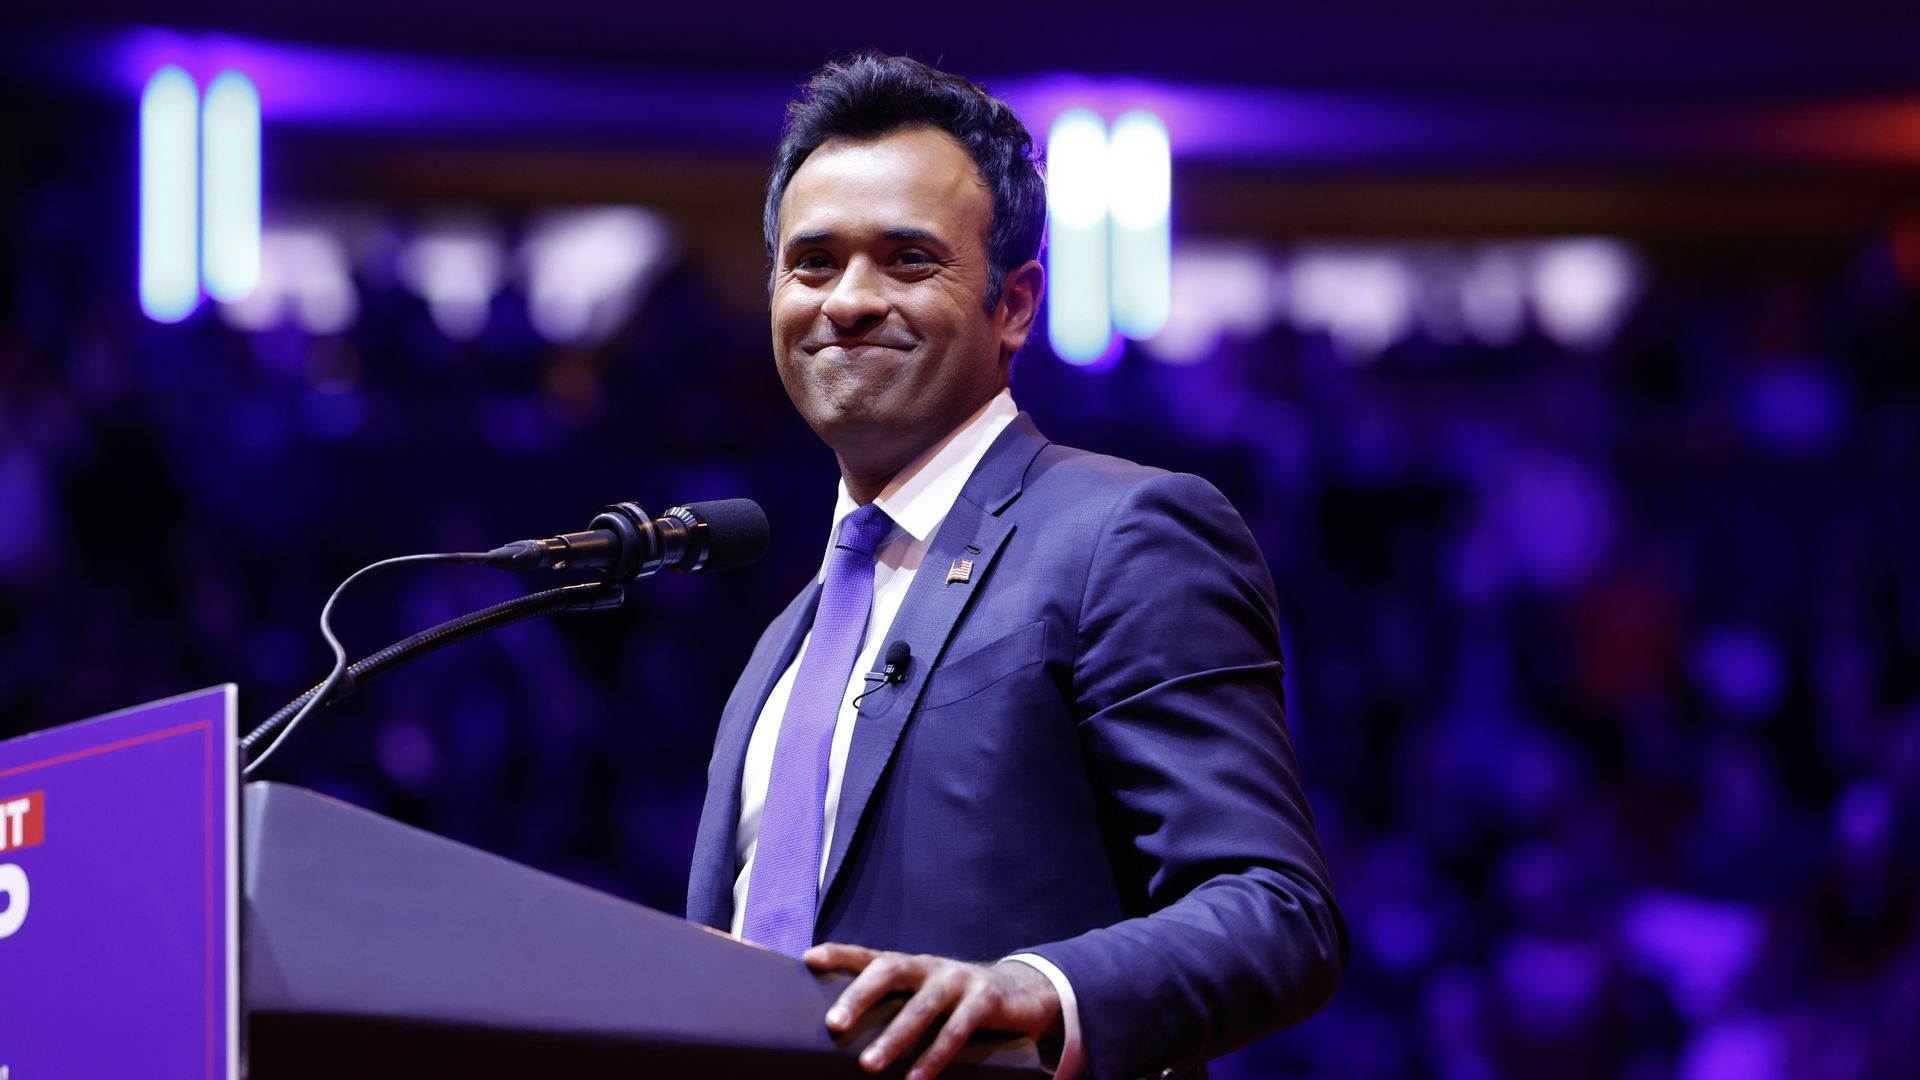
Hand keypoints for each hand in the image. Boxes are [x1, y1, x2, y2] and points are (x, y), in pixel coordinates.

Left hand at [805, 943, 1063, 1079]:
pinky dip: (935, 1056)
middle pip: (890, 971)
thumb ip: (894, 1009)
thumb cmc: (956, 1003)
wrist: (1023, 994)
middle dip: (860, 995)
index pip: (869, 955)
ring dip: (894, 1037)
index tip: (810, 958)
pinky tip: (915, 1079)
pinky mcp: (985, 1000)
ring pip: (922, 1006)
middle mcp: (930, 967)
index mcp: (909, 966)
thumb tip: (845, 1042)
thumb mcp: (924, 997)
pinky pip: (957, 1029)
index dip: (840, 954)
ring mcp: (959, 980)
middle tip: (833, 1024)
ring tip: (868, 1065)